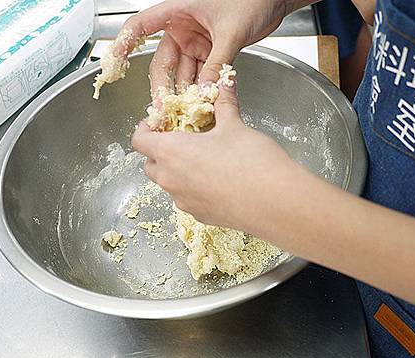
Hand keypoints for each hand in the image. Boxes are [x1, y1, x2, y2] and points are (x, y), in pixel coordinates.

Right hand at [113, 0, 294, 97]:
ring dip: (184, 94)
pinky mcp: (211, 52)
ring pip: (182, 74)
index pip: (141, 26)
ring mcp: (196, 41)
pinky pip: (200, 75)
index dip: (124, 45)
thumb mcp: (231, 31)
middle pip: (163, 63)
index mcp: (178, 11)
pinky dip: (200, 91)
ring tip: (183, 114)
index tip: (112, 63)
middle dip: (163, 88)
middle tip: (163, 109)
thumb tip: (204, 91)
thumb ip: (216, 62)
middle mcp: (183, 28)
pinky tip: (199, 105)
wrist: (274, 0)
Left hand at [131, 78, 302, 230]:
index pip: (139, 140)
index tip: (162, 122)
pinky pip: (187, 199)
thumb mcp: (235, 125)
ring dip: (177, 170)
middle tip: (183, 138)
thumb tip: (224, 83)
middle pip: (150, 164)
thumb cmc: (251, 162)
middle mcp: (170, 180)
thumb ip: (224, 103)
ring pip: (168, 183)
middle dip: (160, 150)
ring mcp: (184, 202)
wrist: (275, 203)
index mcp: (170, 152)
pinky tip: (218, 179)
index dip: (147, 128)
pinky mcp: (200, 217)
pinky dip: (193, 188)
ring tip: (203, 158)